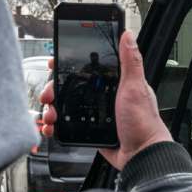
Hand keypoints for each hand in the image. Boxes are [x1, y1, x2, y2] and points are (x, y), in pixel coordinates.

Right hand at [38, 31, 172, 169]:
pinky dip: (57, 125)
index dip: (69, 65)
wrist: (141, 155)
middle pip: (71, 87)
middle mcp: (104, 95)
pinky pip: (68, 124)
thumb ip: (130, 62)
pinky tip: (51, 127)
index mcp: (115, 83)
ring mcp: (96, 112)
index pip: (87, 68)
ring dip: (52, 108)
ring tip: (49, 115)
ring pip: (67, 105)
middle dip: (55, 89)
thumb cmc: (143, 122)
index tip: (55, 64)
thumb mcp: (135, 87)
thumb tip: (128, 36)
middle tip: (48, 95)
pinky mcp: (91, 128)